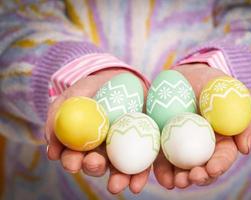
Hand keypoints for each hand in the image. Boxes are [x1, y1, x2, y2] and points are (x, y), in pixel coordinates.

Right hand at [45, 68, 149, 193]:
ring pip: (118, 169)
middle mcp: (102, 150)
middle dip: (93, 168)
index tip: (71, 162)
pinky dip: (139, 176)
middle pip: (97, 165)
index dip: (71, 161)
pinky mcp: (143, 147)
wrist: (121, 78)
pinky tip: (136, 184)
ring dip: (116, 179)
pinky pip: (142, 164)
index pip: (75, 156)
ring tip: (116, 184)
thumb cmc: (93, 89)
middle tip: (93, 163)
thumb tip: (52, 151)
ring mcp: (122, 149)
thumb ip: (56, 118)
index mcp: (83, 142)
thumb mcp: (72, 97)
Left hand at [153, 63, 250, 188]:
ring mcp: (181, 146)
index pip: (222, 157)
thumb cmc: (213, 83)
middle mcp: (201, 147)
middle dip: (198, 177)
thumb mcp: (235, 93)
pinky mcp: (163, 141)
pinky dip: (161, 170)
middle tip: (191, 177)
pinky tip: (162, 176)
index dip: (219, 165)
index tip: (212, 168)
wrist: (185, 74)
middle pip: (202, 168)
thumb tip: (245, 149)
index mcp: (221, 140)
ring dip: (179, 178)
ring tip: (174, 182)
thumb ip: (246, 119)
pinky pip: (161, 158)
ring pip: (181, 168)